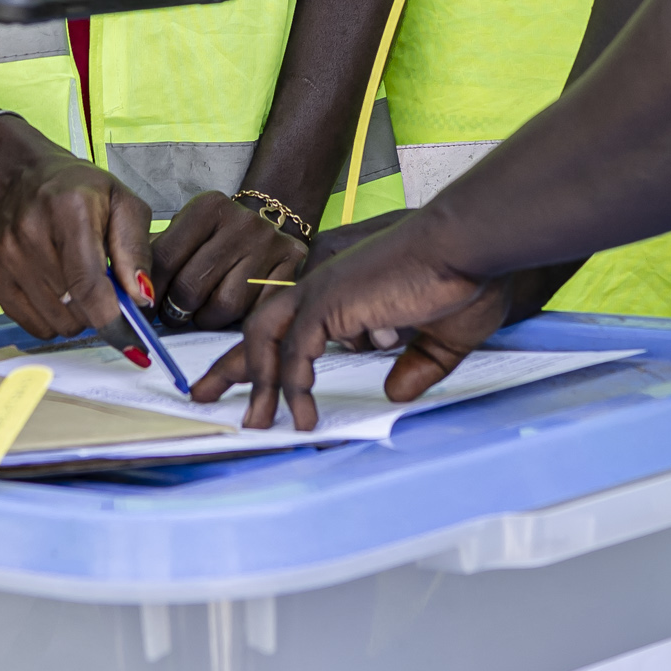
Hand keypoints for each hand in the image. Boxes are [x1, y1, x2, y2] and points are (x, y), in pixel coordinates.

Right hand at [0, 129, 155, 346]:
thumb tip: (141, 298)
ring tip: (77, 282)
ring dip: (75, 314)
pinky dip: (51, 316)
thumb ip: (136, 251)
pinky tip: (55, 287)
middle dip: (99, 310)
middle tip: (104, 287)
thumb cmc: (80, 191)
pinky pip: (32, 324)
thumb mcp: (124, 205)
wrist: (24, 177)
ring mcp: (5, 255)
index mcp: (68, 210)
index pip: (88, 284)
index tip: (132, 342)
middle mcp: (29, 232)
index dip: (112, 320)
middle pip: (74, 309)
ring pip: (55, 322)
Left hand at [149, 189, 309, 328]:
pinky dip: (237, 324)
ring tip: (201, 313)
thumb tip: (131, 295)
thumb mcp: (189, 232)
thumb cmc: (218, 235)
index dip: (148, 289)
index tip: (141, 306)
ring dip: (205, 319)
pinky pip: (256, 312)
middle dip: (174, 309)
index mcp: (208, 207)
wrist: (274, 218)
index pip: (164, 257)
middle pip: (191, 286)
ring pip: (224, 306)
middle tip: (172, 314)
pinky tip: (229, 318)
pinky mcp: (292, 268)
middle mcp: (242, 222)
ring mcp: (270, 245)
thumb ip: (160, 256)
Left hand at [188, 207, 517, 430]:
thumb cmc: (464, 281)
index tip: (254, 389)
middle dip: (231, 368)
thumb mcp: (441, 340)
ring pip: (265, 339)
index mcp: (343, 293)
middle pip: (258, 330)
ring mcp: (321, 292)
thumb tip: (395, 392)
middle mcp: (322, 288)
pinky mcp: (329, 302)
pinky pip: (296, 352)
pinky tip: (303, 415)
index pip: (288, 326)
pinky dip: (293, 385)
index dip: (265, 357)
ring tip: (256, 423)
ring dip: (258, 384)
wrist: (467, 247)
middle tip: (203, 396)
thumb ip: (417, 366)